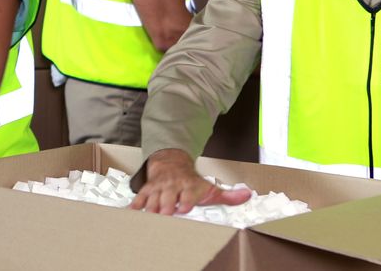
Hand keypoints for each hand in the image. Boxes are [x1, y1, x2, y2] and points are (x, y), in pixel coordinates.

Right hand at [130, 149, 251, 214]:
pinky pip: (140, 196)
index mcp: (189, 186)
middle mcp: (173, 186)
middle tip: (164, 215)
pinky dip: (136, 204)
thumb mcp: (210, 188)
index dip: (185, 200)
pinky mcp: (148, 189)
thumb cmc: (191, 182)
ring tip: (148, 218)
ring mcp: (159, 187)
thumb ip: (228, 196)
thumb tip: (248, 195)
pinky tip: (132, 212)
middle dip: (165, 206)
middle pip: (168, 197)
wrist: (171, 162)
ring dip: (150, 207)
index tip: (183, 207)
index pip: (187, 193)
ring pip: (153, 197)